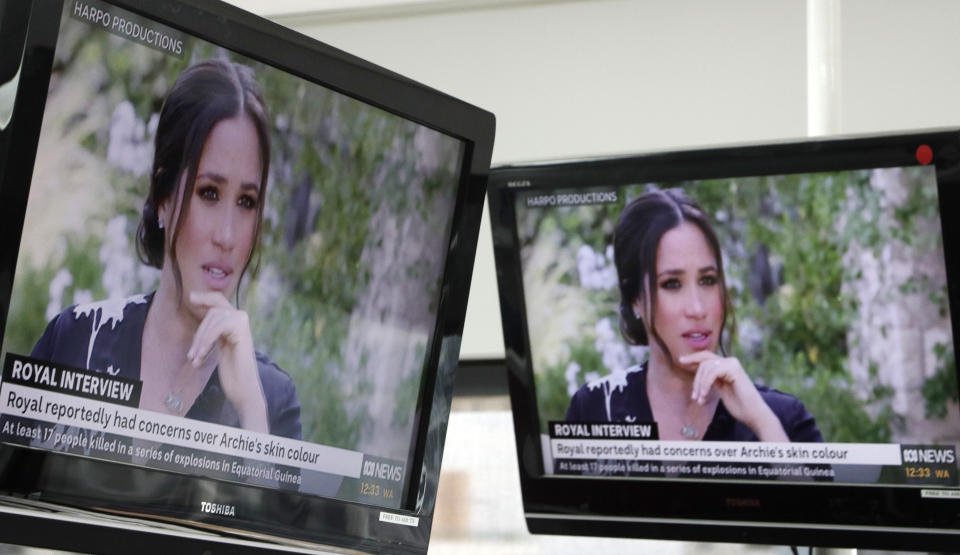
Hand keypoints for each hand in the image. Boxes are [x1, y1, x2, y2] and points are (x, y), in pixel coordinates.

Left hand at [187, 291, 267, 432]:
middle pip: (213, 311)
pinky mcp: (241, 330)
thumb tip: (203, 321)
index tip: (191, 297)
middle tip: (191, 356)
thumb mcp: (220, 348)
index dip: (205, 297)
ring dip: (200, 341)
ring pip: (213, 318)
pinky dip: (205, 342)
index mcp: (236, 322)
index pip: (218, 301)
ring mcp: (242, 323)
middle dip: (199, 333)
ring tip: (196, 360)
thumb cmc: (232, 372)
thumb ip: (215, 333)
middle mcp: (241, 319)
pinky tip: (201, 358)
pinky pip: (217, 327)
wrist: (244, 388)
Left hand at [678, 351, 788, 441]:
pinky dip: (705, 385)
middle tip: (693, 396)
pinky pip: (711, 373)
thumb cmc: (739, 404)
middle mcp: (730, 362)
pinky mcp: (733, 369)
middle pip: (704, 361)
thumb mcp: (721, 388)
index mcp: (727, 365)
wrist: (753, 413)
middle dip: (695, 379)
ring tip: (700, 400)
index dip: (693, 358)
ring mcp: (732, 364)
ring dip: (699, 386)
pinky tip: (704, 396)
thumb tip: (699, 374)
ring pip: (705, 368)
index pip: (706, 357)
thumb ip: (712, 379)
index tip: (681, 361)